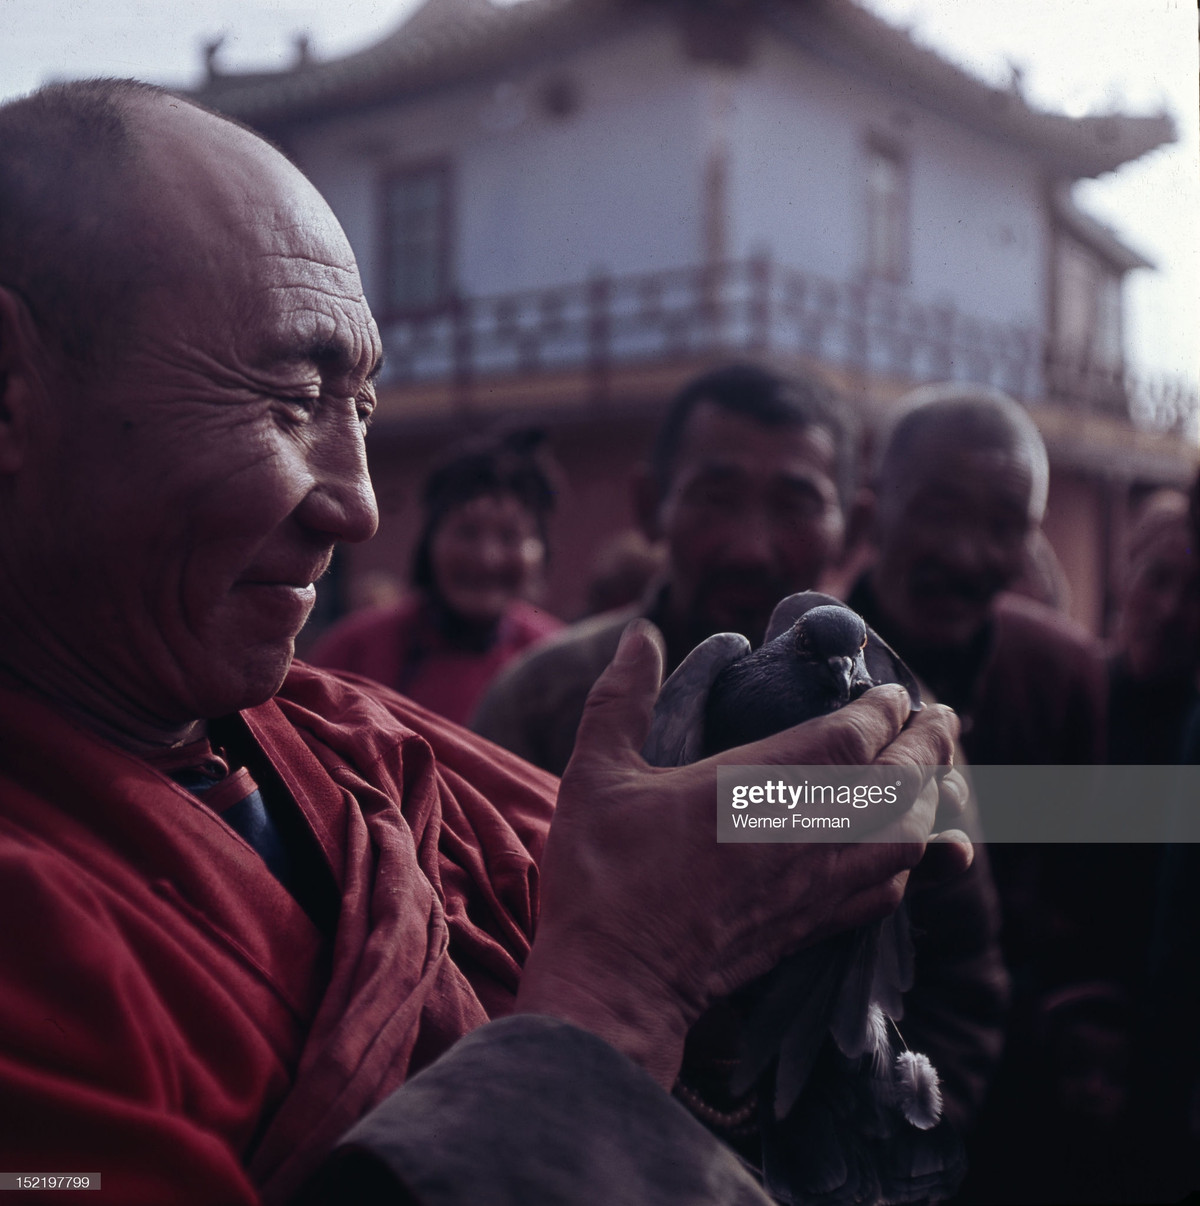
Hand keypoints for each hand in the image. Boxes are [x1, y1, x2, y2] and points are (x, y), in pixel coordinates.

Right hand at [516, 620, 961, 1087]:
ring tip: (939, 776)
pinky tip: (912, 855)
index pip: (851, 735)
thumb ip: (622, 696)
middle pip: (898, 782)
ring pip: (906, 839)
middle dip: (928, 744)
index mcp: (757, 785)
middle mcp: (803, 832)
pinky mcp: (813, 926)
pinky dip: (912, 865)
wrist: (615, 979)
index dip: (881, 708)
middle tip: (943, 717)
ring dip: (930, 801)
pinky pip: (886, 890)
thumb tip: (639, 634)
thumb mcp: (597, 770)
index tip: (893, 690)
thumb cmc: (601, 872)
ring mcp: (815, 885)